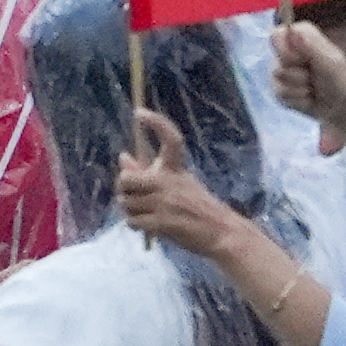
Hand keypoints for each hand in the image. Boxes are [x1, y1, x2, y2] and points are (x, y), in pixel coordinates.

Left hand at [114, 111, 235, 253]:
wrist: (223, 233)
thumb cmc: (200, 207)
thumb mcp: (179, 183)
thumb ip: (149, 172)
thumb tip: (123, 156)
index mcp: (177, 169)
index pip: (171, 138)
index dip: (156, 122)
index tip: (139, 112)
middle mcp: (169, 182)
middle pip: (126, 178)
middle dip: (125, 189)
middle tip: (135, 197)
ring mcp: (165, 202)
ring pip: (126, 202)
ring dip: (131, 210)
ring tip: (147, 214)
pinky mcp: (162, 222)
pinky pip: (132, 221)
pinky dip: (137, 225)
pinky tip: (150, 227)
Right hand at [270, 21, 345, 188]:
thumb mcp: (334, 65)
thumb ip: (312, 47)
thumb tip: (292, 28)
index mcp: (305, 39)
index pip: (277, 34)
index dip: (284, 49)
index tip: (300, 61)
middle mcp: (294, 54)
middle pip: (275, 60)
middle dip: (295, 74)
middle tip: (315, 81)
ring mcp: (288, 73)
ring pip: (276, 79)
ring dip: (298, 90)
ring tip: (315, 93)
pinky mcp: (285, 92)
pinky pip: (279, 95)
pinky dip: (296, 101)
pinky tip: (310, 101)